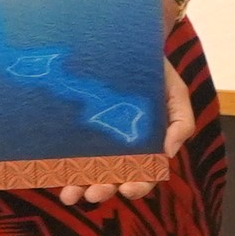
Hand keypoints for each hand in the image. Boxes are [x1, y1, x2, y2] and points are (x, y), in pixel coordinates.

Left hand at [60, 60, 195, 205]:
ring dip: (79, 187)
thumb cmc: (155, 70)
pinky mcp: (72, 128)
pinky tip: (52, 174)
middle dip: (103, 190)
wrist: (125, 40)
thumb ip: (181, 121)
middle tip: (94, 193)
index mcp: (146, 144)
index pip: (144, 173)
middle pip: (112, 178)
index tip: (129, 188)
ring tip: (70, 195)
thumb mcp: (176, 92)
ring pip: (85, 171)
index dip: (138, 185)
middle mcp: (118, 147)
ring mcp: (93, 139)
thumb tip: (170, 152)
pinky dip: (59, 166)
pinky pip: (64, 151)